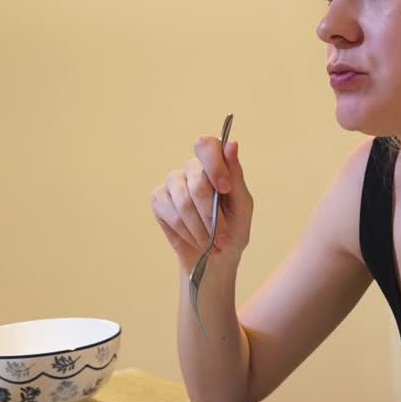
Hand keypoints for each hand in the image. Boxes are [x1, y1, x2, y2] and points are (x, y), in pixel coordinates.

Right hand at [151, 136, 252, 273]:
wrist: (217, 257)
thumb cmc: (233, 228)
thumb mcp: (242, 204)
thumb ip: (235, 175)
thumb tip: (232, 144)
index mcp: (214, 163)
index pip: (207, 146)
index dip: (214, 166)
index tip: (224, 190)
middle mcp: (192, 168)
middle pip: (198, 184)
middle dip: (212, 216)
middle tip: (223, 239)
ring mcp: (173, 183)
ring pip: (184, 203)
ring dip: (201, 230)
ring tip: (212, 244)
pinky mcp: (159, 199)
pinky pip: (171, 215)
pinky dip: (187, 233)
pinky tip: (196, 240)